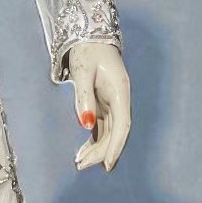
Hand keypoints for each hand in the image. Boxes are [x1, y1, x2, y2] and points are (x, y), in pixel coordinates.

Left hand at [65, 41, 129, 171]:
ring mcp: (112, 102)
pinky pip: (102, 126)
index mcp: (121, 92)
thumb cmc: (87, 51)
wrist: (89, 36)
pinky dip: (93, 139)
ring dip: (96, 148)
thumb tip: (86, 125)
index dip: (116, 146)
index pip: (122, 125)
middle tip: (81, 166)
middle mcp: (120, 100)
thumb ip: (84, 98)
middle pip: (115, 132)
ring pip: (109, 131)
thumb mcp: (82, 72)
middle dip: (101, 151)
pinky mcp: (104, 103)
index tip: (107, 164)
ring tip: (79, 162)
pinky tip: (82, 152)